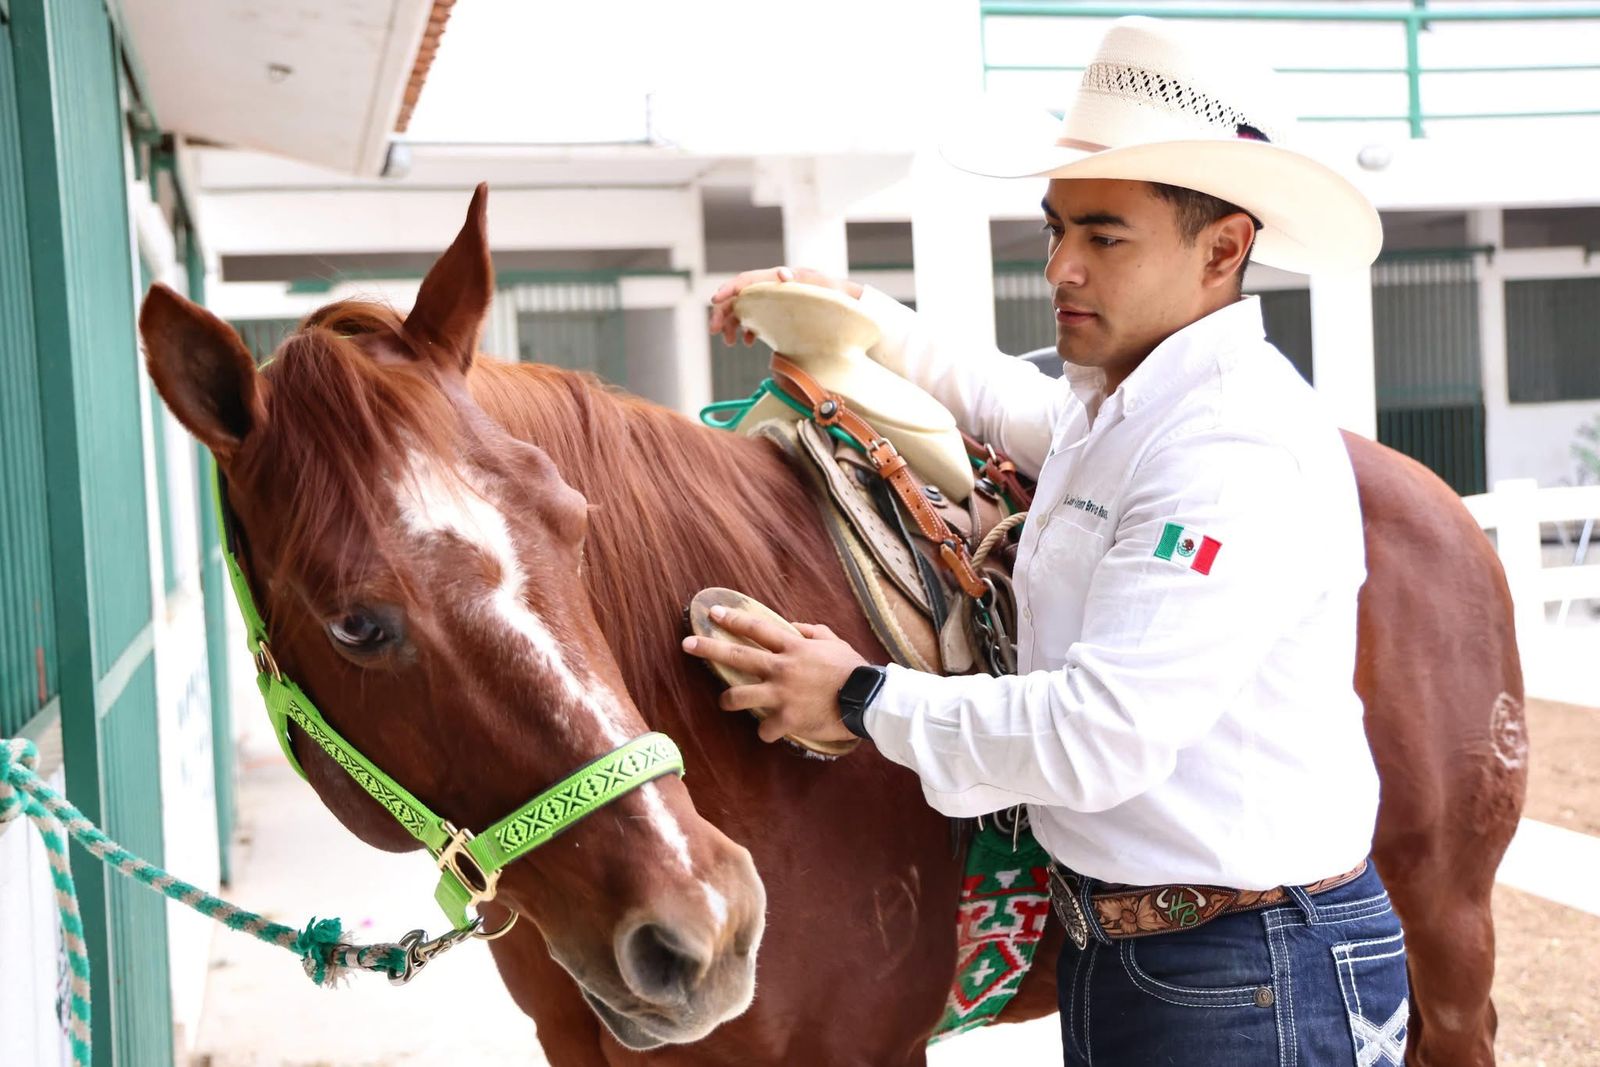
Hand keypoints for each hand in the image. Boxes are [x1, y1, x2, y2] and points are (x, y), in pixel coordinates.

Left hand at [681, 605, 869, 743]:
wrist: (867, 700)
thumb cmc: (852, 669)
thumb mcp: (833, 641)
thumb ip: (810, 631)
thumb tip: (791, 626)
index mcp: (792, 647)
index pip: (755, 628)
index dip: (731, 619)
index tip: (712, 613)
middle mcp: (781, 668)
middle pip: (736, 656)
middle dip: (708, 648)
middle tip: (686, 644)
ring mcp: (781, 695)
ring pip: (738, 697)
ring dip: (727, 700)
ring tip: (725, 701)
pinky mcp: (787, 720)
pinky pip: (764, 729)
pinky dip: (767, 730)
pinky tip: (772, 731)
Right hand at [708, 266, 864, 347]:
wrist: (849, 306)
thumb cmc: (838, 298)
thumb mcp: (823, 289)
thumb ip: (802, 281)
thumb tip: (783, 274)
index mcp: (780, 278)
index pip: (747, 280)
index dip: (729, 289)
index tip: (715, 301)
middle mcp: (773, 287)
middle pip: (740, 296)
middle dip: (724, 312)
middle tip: (714, 331)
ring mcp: (774, 300)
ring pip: (743, 309)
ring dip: (732, 324)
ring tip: (730, 343)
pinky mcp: (777, 312)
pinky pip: (754, 319)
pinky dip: (746, 331)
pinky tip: (747, 343)